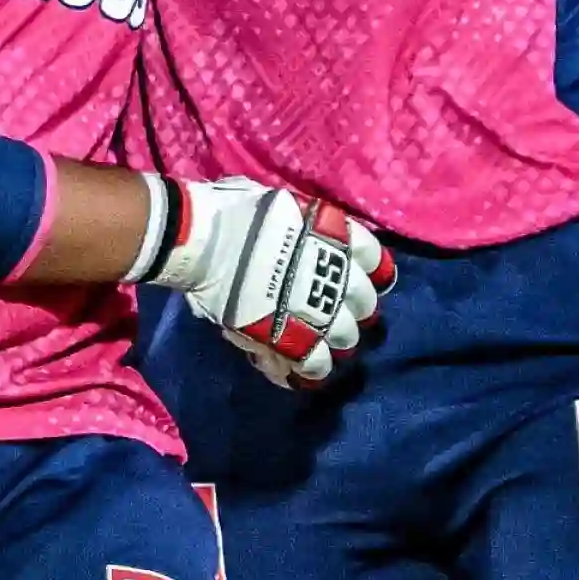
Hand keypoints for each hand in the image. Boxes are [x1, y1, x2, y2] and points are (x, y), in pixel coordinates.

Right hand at [136, 176, 395, 389]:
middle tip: (338, 316)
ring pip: (344, 336)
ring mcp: (316, 307)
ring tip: (321, 346)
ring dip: (336, 343)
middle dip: (354, 312)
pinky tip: (301, 373)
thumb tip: (294, 235)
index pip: (372, 256)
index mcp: (332, 234)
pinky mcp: (290, 338)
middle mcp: (334, 271)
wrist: (204, 241)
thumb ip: (298, 226)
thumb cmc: (233, 212)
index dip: (374, 272)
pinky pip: (314, 362)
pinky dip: (310, 370)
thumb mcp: (279, 206)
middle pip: (363, 301)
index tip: (372, 281)